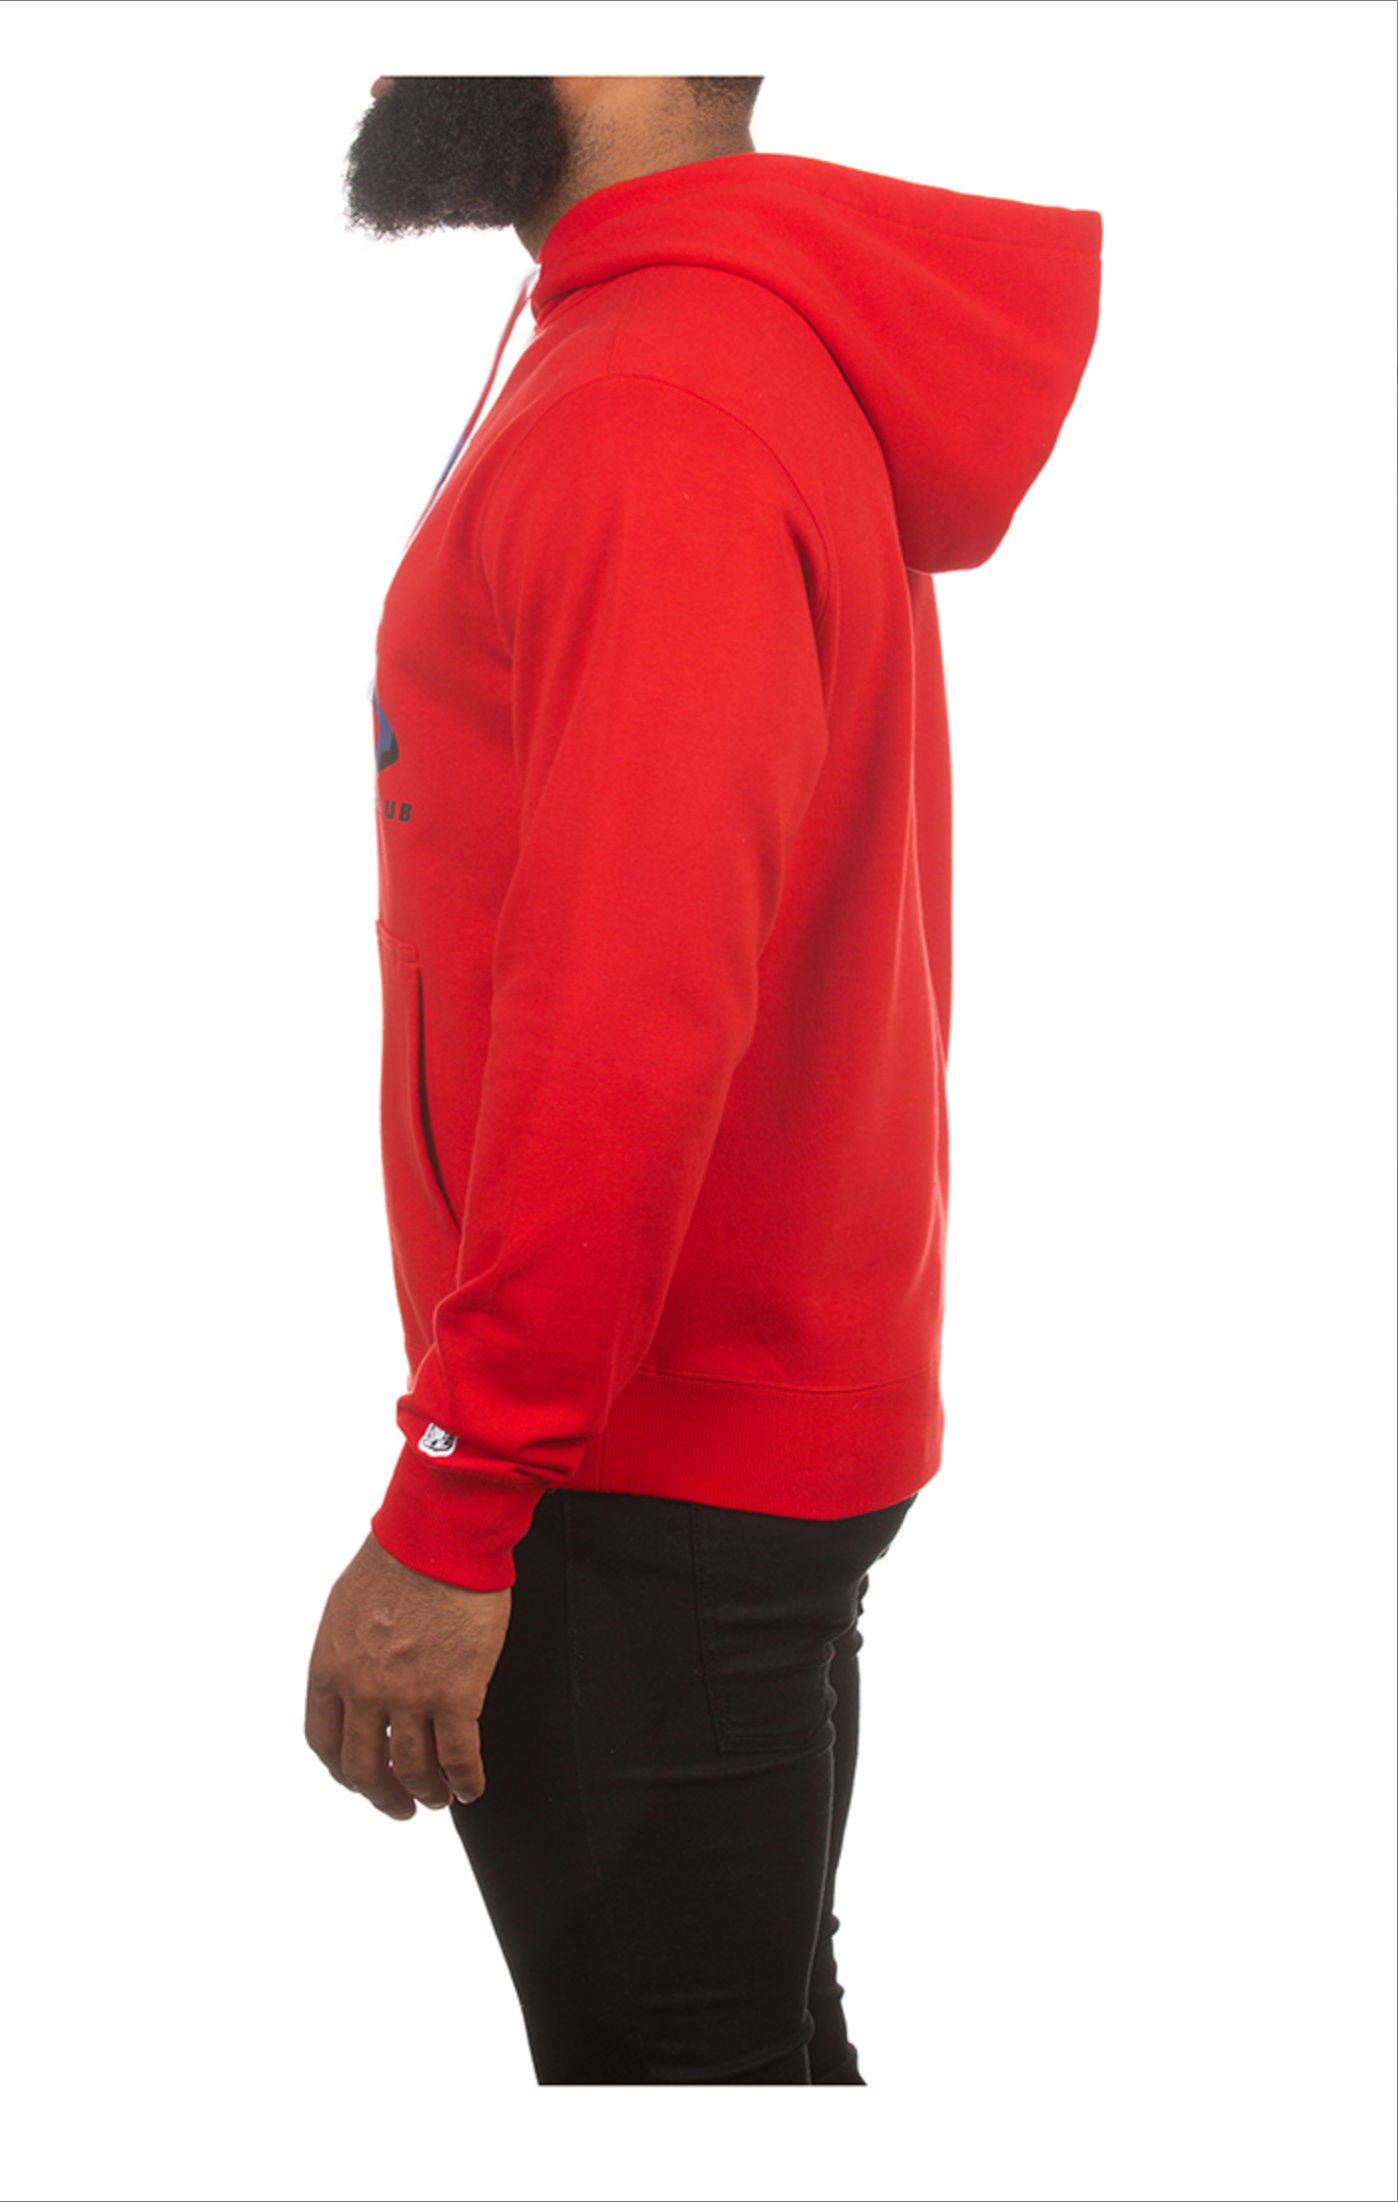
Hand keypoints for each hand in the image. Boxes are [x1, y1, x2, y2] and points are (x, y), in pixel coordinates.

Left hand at [304, 1533, 511, 1820]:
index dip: (343, 1769)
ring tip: (438, 1798)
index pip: (324, 1740)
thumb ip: (346, 1650)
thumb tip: (354, 1676)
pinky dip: (465, 1781)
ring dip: (426, 1793)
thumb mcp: (347, 1605)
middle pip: (364, 1768)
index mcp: (330, 1666)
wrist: (442, 1533)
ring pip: (413, 1770)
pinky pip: (459, 1756)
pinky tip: (471, 1788)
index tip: (360, 1778)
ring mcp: (409, 1695)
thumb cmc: (399, 1555)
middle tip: (399, 1806)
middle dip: (382, 1795)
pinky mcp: (457, 1692)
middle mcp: (363, 1690)